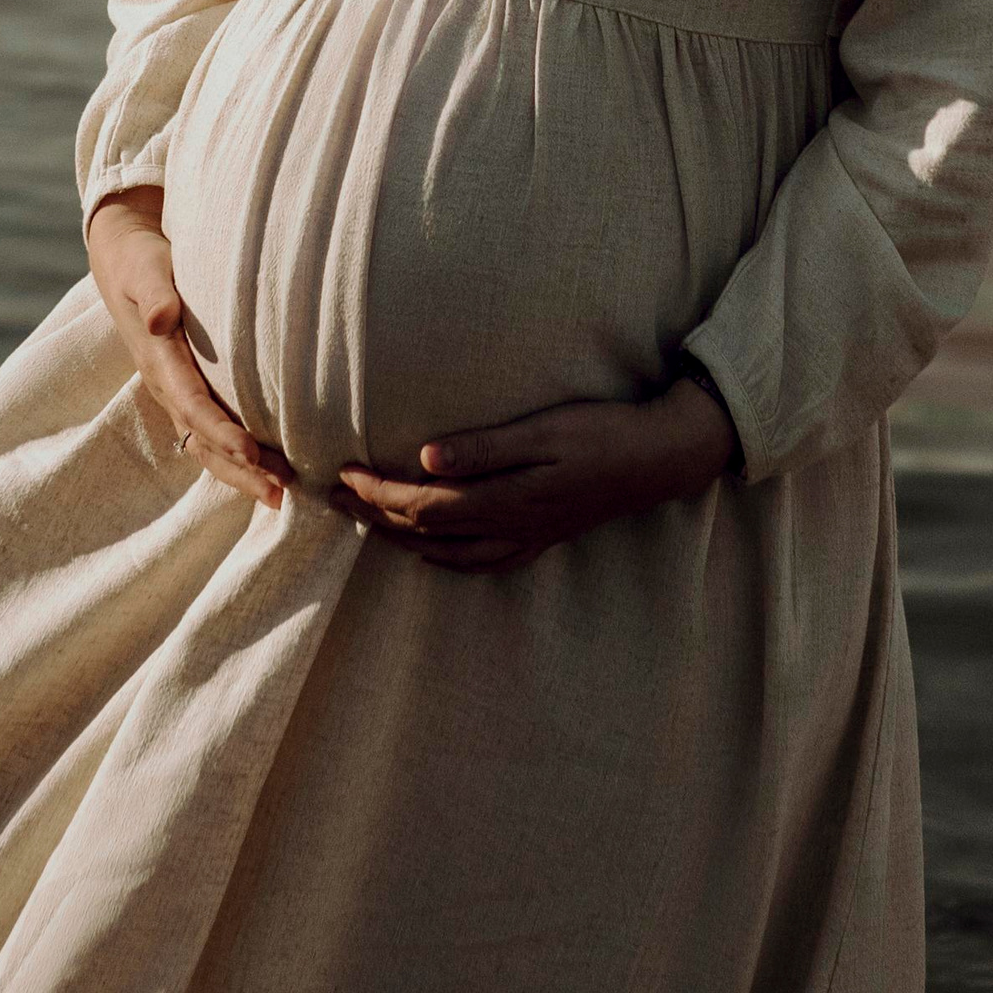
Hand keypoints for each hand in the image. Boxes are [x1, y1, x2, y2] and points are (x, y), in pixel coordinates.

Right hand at [86, 186, 291, 511]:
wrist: (124, 260)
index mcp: (158, 360)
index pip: (193, 405)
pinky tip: (268, 468)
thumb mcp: (144, 269)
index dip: (222, 432)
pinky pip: (210, 432)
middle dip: (239, 470)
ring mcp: (174, 392)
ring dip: (241, 472)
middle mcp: (165, 385)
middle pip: (202, 440)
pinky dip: (236, 455)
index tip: (253, 452)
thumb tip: (161, 319)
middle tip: (280, 494)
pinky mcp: (186, 389)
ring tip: (281, 495)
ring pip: (206, 445)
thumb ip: (155, 293)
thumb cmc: (141, 262)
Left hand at [336, 378, 738, 573]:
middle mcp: (509, 529)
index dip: (377, 493)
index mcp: (505, 501)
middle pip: (425, 532)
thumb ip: (485, 447)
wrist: (658, 460)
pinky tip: (431, 548)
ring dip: (399, 538)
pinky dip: (442, 556)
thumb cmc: (602, 434)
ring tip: (366, 519)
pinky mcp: (539, 537)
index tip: (343, 472)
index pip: (422, 505)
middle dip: (374, 516)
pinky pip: (476, 561)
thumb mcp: (544, 431)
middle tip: (334, 496)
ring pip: (445, 554)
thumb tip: (425, 455)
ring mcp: (525, 539)